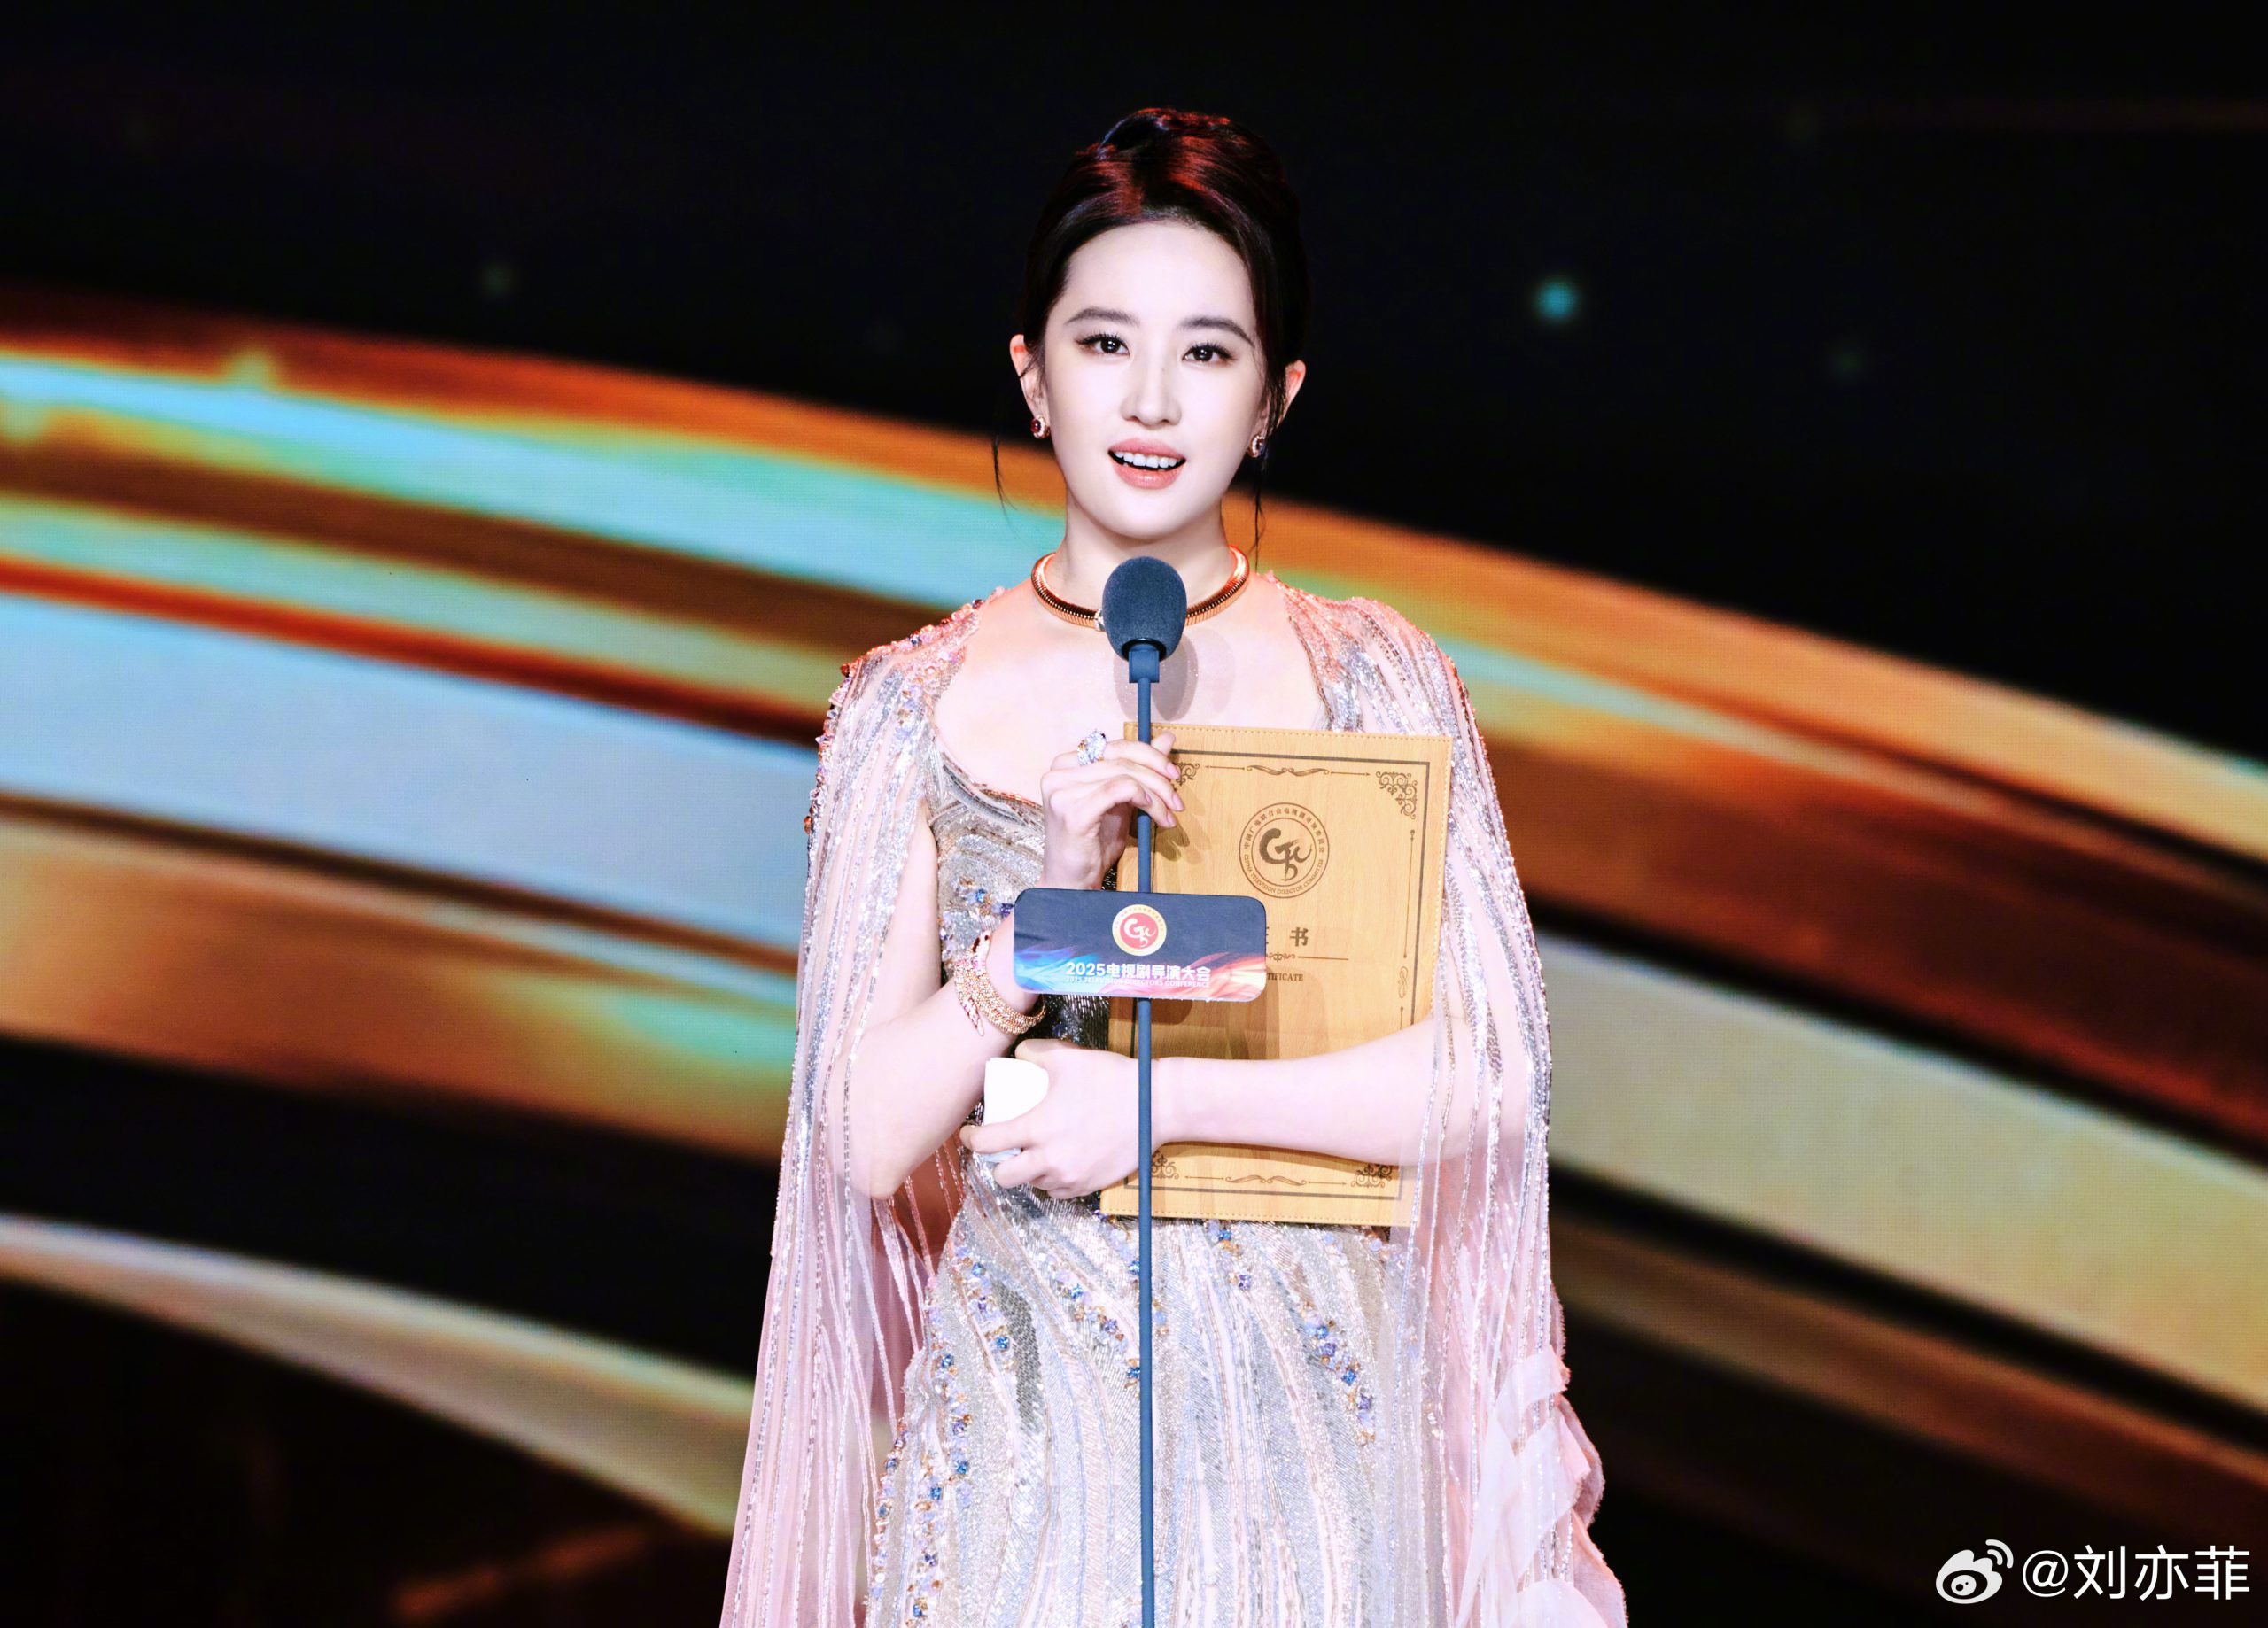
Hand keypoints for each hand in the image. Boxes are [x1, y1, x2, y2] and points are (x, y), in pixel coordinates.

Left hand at [957, 1035, 1141, 1199]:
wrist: (1155, 1105)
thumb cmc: (1110, 1078)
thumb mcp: (1067, 1056)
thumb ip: (1034, 1052)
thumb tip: (1017, 1056)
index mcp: (1037, 1129)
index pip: (986, 1143)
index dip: (970, 1139)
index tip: (969, 1133)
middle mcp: (1049, 1160)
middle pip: (1003, 1177)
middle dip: (997, 1164)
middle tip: (1003, 1149)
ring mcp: (1070, 1176)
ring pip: (1033, 1185)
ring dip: (1027, 1172)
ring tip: (1033, 1153)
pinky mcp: (1089, 1186)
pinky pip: (1059, 1191)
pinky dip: (1052, 1180)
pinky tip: (1057, 1163)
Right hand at [1037, 728, 1181, 890]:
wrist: (1073, 881)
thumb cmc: (1093, 844)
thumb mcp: (1121, 801)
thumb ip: (1139, 769)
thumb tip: (1166, 738)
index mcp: (1066, 765)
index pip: (1115, 747)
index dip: (1149, 756)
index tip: (1173, 774)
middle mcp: (1058, 773)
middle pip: (1121, 759)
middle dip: (1157, 776)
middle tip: (1177, 798)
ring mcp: (1061, 791)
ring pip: (1124, 775)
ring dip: (1156, 794)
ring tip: (1169, 814)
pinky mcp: (1072, 811)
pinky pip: (1118, 790)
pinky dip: (1144, 798)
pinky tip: (1155, 814)